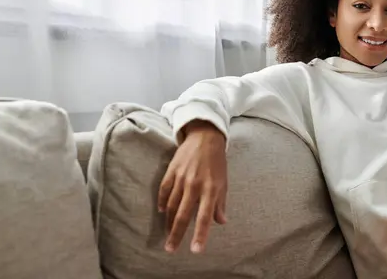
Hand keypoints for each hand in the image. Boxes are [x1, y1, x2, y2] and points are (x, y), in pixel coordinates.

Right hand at [158, 120, 227, 253]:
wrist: (205, 137)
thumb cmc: (217, 162)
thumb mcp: (223, 182)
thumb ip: (220, 203)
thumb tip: (221, 222)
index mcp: (211, 189)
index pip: (205, 217)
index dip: (200, 235)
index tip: (196, 250)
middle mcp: (195, 185)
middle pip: (183, 215)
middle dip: (176, 235)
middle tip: (170, 249)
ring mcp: (182, 178)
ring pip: (171, 205)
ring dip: (168, 222)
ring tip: (167, 234)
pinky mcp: (171, 171)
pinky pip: (164, 191)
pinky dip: (162, 203)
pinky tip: (162, 212)